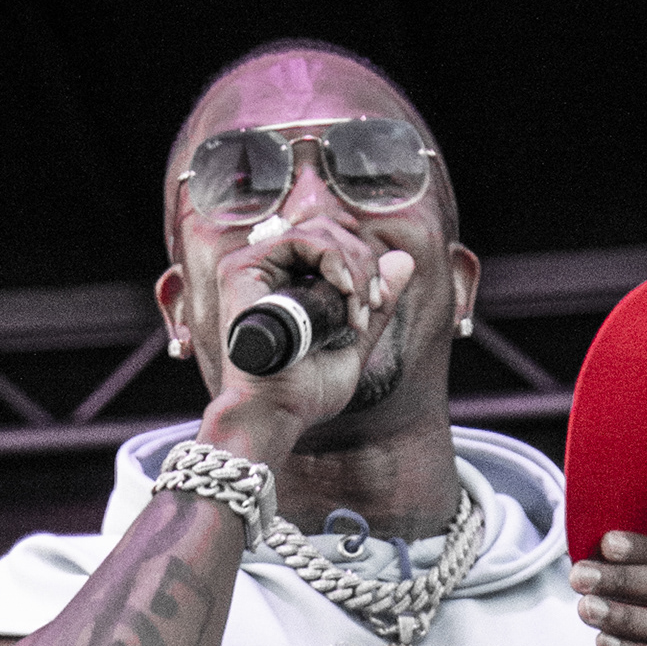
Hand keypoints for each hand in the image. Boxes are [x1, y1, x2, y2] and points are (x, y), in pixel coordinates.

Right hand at [200, 214, 415, 446]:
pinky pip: (299, 239)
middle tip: (372, 306)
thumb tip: (405, 259)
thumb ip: (377, 305)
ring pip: (319, 233)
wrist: (276, 413)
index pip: (330, 245)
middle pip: (329, 233)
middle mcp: (267, 272)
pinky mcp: (241, 268)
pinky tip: (345, 291)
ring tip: (358, 307)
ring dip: (353, 266)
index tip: (377, 302)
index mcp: (286, 285)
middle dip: (364, 264)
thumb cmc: (305, 392)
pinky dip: (333, 259)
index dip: (363, 262)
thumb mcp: (354, 343)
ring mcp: (252, 268)